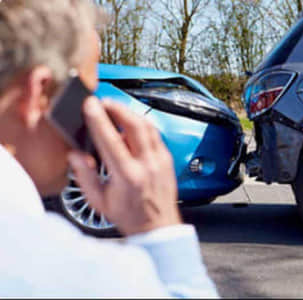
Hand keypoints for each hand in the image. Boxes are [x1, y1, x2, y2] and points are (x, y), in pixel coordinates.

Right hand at [68, 97, 181, 235]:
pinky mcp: (167, 159)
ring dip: (130, 113)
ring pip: (148, 126)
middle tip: (103, 102)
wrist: (158, 227)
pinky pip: (155, 134)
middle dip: (117, 108)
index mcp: (128, 176)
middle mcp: (147, 165)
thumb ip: (85, 176)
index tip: (90, 105)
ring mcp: (161, 161)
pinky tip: (131, 124)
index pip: (111, 140)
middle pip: (134, 125)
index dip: (99, 119)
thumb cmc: (129, 216)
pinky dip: (142, 124)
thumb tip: (75, 154)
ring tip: (115, 109)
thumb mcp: (99, 201)